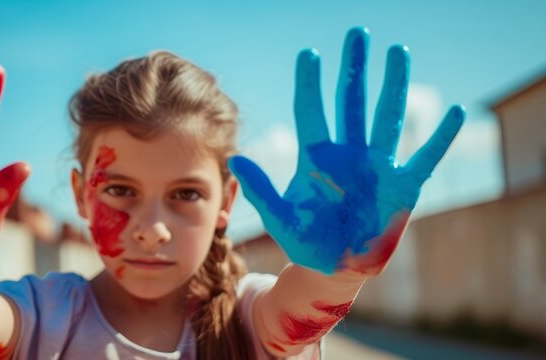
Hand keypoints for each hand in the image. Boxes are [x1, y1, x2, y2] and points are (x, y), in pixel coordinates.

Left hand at [229, 27, 463, 276]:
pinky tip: (453, 112)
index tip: (309, 54)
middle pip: (351, 102)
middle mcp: (347, 153)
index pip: (311, 110)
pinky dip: (439, 138)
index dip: (309, 83)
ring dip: (394, 86)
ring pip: (386, 118)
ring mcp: (376, 166)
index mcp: (316, 156)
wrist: (334, 268)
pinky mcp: (403, 187)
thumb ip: (261, 190)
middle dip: (354, 68)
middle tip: (357, 33)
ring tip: (398, 51)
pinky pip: (424, 157)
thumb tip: (235, 160)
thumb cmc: (305, 240)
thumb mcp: (280, 217)